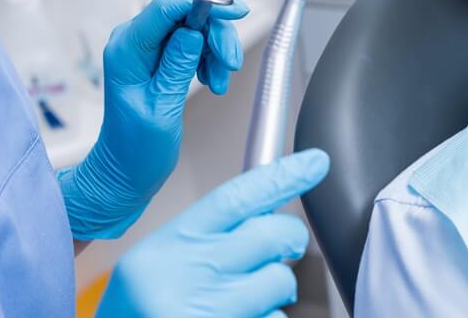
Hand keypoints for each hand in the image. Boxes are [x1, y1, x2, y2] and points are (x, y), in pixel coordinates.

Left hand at [59, 0, 249, 238]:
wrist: (125, 172)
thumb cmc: (135, 149)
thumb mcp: (161, 108)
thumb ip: (177, 66)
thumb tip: (194, 31)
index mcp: (127, 49)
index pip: (166, 6)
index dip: (205, 1)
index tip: (235, 10)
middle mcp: (133, 41)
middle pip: (186, 13)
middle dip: (215, 34)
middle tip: (230, 64)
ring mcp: (146, 48)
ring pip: (194, 27)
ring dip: (214, 51)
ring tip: (218, 82)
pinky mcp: (159, 58)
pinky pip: (192, 43)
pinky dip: (208, 59)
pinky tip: (212, 81)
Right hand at [96, 150, 330, 317]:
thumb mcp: (153, 266)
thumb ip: (201, 239)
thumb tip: (260, 214)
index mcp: (167, 247)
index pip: (234, 197)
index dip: (281, 176)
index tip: (314, 163)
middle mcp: (188, 276)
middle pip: (271, 234)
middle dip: (288, 238)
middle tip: (282, 247)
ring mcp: (209, 312)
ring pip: (280, 284)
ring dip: (274, 293)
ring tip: (241, 303)